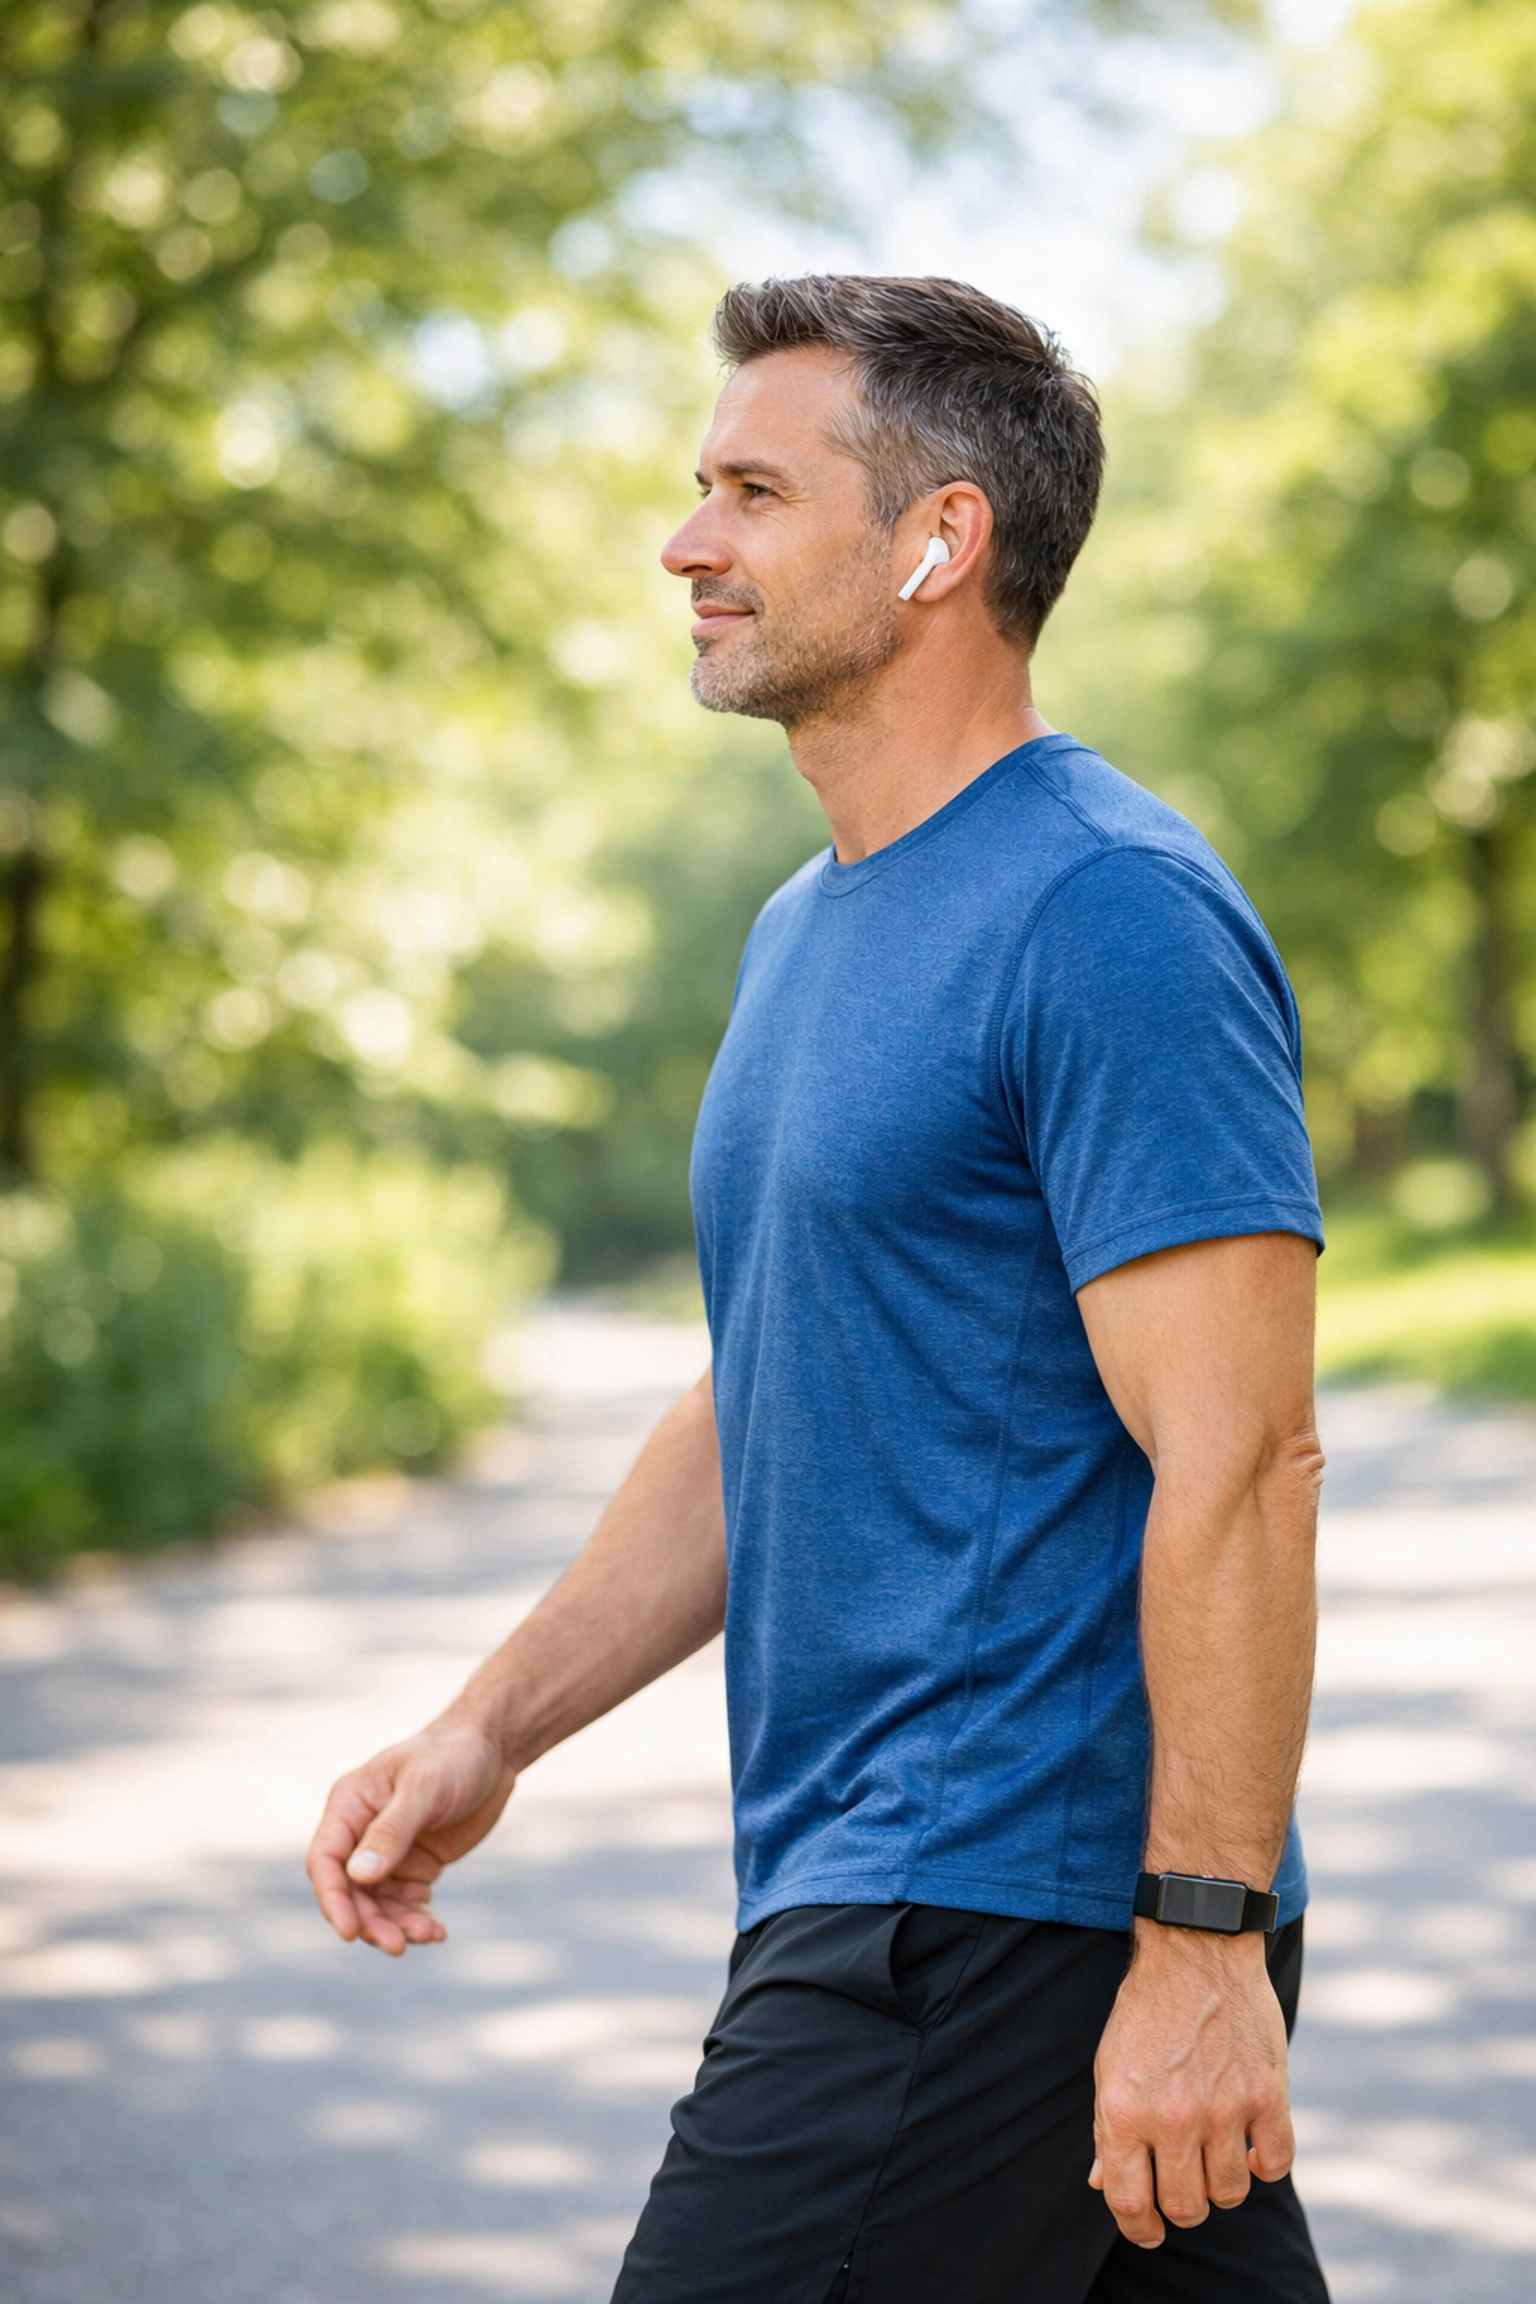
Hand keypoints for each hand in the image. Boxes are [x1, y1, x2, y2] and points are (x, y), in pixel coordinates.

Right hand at [306, 1715, 516, 1956]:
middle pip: (351, 1891)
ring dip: (396, 1925)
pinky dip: (417, 1920)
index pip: (326, 1860)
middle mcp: (361, 1832)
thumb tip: (358, 1876)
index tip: (349, 1932)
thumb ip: (391, 1830)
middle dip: (370, 1921)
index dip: (333, 1899)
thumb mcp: (423, 1788)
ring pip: (378, 1904)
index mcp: (350, 1805)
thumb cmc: (452, 1756)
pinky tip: (437, 1931)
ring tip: (427, 1935)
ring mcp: (389, 1852)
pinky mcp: (415, 1866)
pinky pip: (407, 1903)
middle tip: (397, 1946)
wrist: (493, 1750)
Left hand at [1089, 1926, 1293, 2245]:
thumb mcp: (1110, 2066)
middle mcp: (1173, 2118)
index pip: (1129, 2203)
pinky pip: (1275, 2165)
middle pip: (1184, 2207)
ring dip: (1221, 2184)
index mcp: (1124, 2112)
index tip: (1148, 2228)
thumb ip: (1108, 2129)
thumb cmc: (1147, 2011)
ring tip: (1214, 2154)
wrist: (1195, 1950)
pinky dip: (1264, 2164)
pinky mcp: (1267, 2095)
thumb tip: (1101, 2183)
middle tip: (1183, 2184)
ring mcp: (1224, 2108)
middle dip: (1181, 2205)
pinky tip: (1250, 2144)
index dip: (1138, 2228)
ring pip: (1229, 2194)